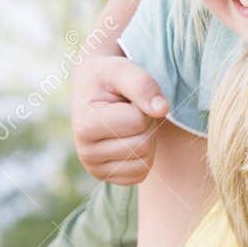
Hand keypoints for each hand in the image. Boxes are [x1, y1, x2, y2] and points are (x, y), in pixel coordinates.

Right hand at [71, 53, 168, 183]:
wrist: (93, 91)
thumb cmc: (108, 78)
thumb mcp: (120, 69)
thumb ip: (142, 84)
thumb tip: (162, 109)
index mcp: (85, 126)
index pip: (138, 121)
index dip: (142, 104)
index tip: (125, 98)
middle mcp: (86, 153)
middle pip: (144, 144)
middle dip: (145, 123)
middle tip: (128, 110)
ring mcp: (96, 170)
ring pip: (146, 161)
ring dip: (146, 138)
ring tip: (127, 123)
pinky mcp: (109, 178)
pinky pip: (142, 174)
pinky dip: (143, 156)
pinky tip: (128, 139)